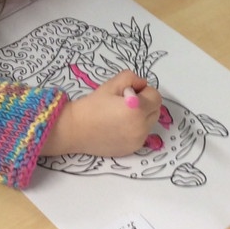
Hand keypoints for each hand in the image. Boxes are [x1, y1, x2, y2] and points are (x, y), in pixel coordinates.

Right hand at [42, 70, 160, 157]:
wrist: (74, 129)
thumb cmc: (92, 105)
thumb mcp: (112, 84)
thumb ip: (132, 78)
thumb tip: (142, 85)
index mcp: (137, 110)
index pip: (156, 97)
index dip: (144, 91)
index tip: (129, 92)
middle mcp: (141, 128)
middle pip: (156, 111)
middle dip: (146, 103)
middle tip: (125, 102)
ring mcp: (137, 141)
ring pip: (149, 124)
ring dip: (142, 117)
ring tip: (121, 115)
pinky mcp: (131, 149)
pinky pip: (141, 135)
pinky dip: (135, 129)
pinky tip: (118, 127)